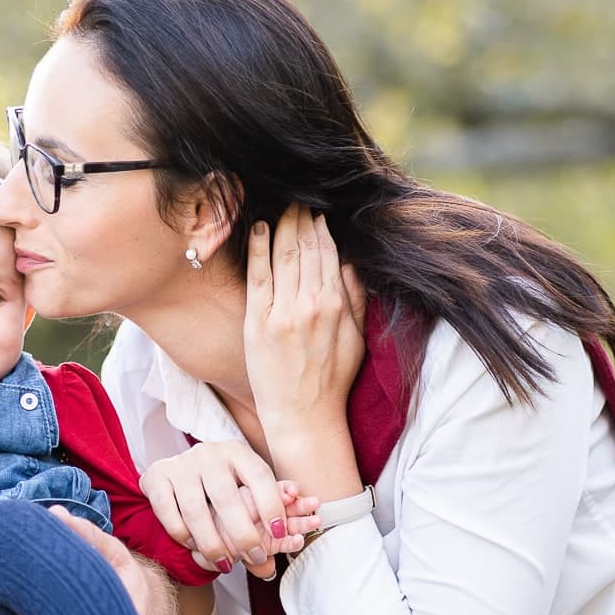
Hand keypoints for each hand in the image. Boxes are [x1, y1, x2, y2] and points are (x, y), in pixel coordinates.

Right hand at [140, 441, 320, 579]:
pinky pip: (169, 514)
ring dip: (212, 543)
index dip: (272, 505)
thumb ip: (260, 526)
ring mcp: (180, 464)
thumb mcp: (245, 494)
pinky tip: (194, 546)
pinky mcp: (156, 476)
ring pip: (196, 510)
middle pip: (227, 497)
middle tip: (253, 557)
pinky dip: (183, 535)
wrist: (177, 471)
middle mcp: (209, 453)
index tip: (279, 533)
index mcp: (237, 452)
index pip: (259, 476)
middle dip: (243, 534)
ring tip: (224, 563)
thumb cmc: (221, 487)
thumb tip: (269, 569)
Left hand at [243, 206, 367, 458]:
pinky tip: (257, 228)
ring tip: (281, 207)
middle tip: (296, 198)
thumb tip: (352, 262)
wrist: (304, 416)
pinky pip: (258, 275)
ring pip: (284, 255)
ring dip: (282, 225)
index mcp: (336, 306)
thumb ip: (357, 299)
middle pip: (306, 247)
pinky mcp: (258, 322)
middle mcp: (311, 304)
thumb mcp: (357, 339)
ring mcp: (283, 312)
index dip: (321, 227)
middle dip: (301, 218)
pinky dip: (257, 248)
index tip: (317, 210)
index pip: (328, 253)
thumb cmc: (332, 380)